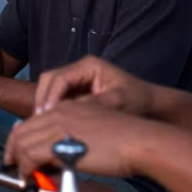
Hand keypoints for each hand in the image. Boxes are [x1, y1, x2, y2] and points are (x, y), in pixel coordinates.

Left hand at [3, 101, 158, 178]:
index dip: (22, 138)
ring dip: (19, 161)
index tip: (20, 152)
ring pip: (22, 141)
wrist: (139, 141)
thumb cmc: (126, 141)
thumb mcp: (94, 133)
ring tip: (24, 176)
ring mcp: (57, 125)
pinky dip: (25, 169)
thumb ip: (73, 139)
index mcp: (68, 108)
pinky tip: (31, 178)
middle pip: (22, 129)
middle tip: (13, 166)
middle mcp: (59, 112)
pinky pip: (29, 155)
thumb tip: (58, 157)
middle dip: (14, 149)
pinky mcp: (58, 142)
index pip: (33, 120)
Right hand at [33, 56, 154, 116]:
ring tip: (43, 124)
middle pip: (49, 80)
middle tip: (39, 120)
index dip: (50, 96)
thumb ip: (91, 105)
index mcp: (89, 66)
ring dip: (45, 105)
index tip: (47, 115)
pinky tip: (51, 125)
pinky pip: (57, 98)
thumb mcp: (116, 103)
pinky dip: (52, 110)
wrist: (152, 107)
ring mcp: (77, 80)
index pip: (60, 78)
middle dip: (42, 99)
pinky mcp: (77, 92)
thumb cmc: (138, 101)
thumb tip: (66, 114)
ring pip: (50, 89)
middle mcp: (80, 70)